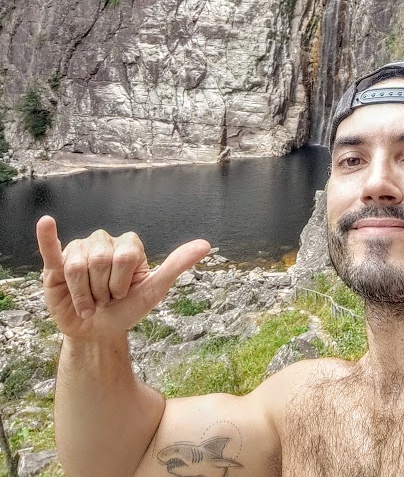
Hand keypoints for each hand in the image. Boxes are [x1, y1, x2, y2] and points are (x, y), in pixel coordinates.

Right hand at [36, 216, 209, 339]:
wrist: (99, 333)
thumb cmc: (128, 309)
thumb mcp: (154, 289)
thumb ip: (176, 265)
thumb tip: (206, 244)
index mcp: (128, 244)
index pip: (125, 257)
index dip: (123, 282)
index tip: (123, 293)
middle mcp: (103, 241)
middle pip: (100, 261)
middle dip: (103, 290)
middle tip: (104, 299)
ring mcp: (78, 251)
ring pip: (77, 267)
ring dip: (83, 295)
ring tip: (88, 300)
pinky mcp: (55, 266)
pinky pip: (50, 249)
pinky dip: (46, 237)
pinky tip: (45, 222)